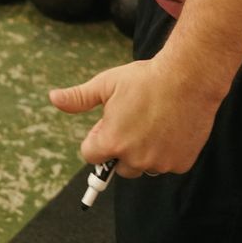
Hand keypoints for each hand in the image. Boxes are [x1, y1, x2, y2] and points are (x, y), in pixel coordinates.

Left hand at [49, 56, 225, 177]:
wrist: (188, 77)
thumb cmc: (144, 79)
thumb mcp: (106, 84)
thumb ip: (78, 98)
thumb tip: (53, 98)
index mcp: (112, 142)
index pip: (91, 156)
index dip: (97, 139)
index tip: (108, 123)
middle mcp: (135, 159)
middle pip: (119, 166)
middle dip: (121, 148)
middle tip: (133, 120)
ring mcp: (160, 163)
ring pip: (145, 165)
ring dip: (144, 152)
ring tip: (152, 121)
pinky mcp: (182, 163)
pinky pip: (167, 164)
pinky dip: (167, 151)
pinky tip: (170, 127)